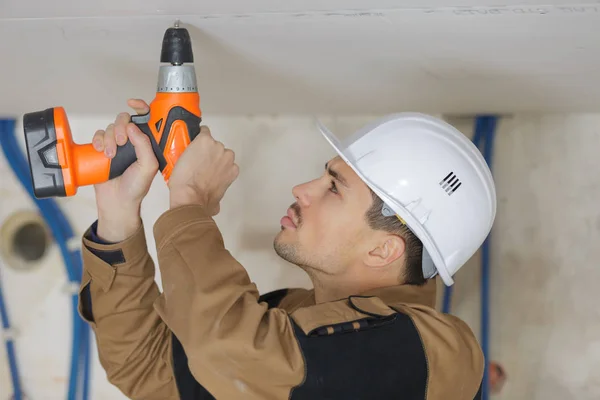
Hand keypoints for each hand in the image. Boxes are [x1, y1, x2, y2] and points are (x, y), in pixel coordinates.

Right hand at [93, 99, 158, 240]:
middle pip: (124, 120)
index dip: (140, 107)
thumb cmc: (136, 187)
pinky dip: (97, 140)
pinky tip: (100, 150)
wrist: (117, 202)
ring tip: (110, 155)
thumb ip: (144, 146)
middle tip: (121, 142)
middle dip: (120, 127)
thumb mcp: (148, 167)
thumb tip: (132, 127)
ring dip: (108, 138)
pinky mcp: (102, 150)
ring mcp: (117, 145)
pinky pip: (97, 136)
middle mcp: (132, 141)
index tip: (133, 103)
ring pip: (109, 128)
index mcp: (147, 143)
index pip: (145, 119)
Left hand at [168, 126, 238, 214]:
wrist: (190, 195)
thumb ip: (218, 196)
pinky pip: (203, 131)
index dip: (214, 163)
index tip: (206, 165)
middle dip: (208, 154)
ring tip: (189, 154)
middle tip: (196, 161)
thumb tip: (214, 202)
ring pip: (209, 142)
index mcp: (232, 170)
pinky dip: (196, 133)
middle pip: (218, 150)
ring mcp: (216, 147)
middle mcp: (227, 157)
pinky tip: (187, 138)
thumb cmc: (202, 200)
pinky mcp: (204, 140)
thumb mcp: (216, 202)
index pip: (225, 161)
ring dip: (201, 146)